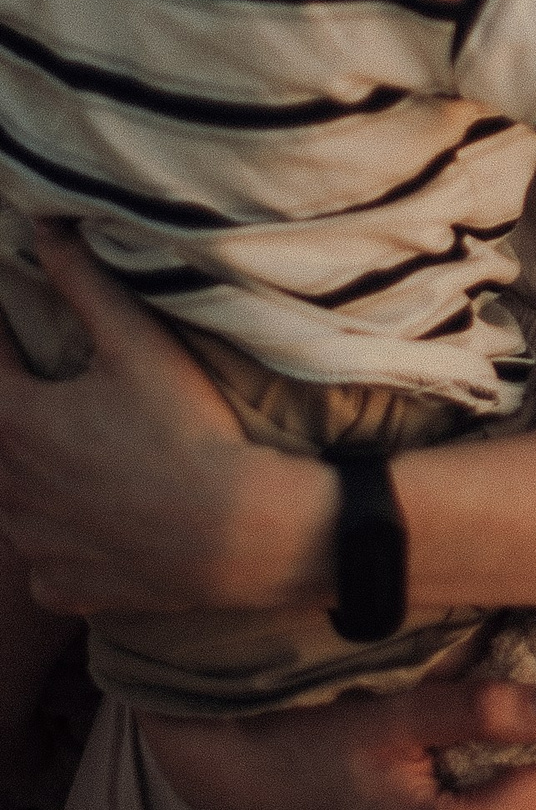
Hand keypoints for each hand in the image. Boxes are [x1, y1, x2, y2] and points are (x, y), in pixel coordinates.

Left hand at [0, 226, 330, 614]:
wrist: (238, 532)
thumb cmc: (188, 431)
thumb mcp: (138, 343)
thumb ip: (82, 281)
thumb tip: (44, 225)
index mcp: (15, 423)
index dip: (2, 340)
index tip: (16, 327)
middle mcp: (8, 487)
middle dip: (17, 413)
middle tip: (64, 402)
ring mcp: (32, 543)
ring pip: (8, 506)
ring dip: (26, 479)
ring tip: (77, 458)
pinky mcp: (60, 585)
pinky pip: (41, 564)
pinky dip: (54, 545)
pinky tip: (86, 528)